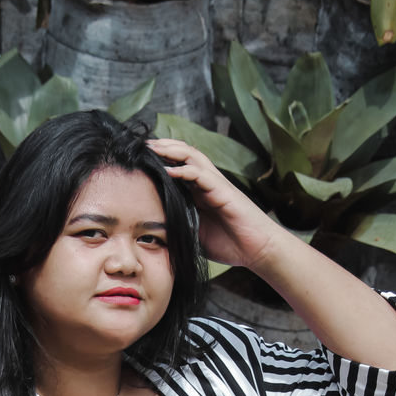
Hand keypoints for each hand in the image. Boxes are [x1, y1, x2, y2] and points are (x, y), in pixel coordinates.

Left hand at [148, 138, 277, 270]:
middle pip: (182, 154)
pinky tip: (168, 170)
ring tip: (151, 148)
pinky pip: (201, 175)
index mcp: (199, 192)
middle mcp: (207, 183)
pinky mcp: (223, 191)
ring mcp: (216, 184)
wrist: (257, 250)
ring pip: (191, 157)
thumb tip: (154, 232)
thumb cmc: (230, 244)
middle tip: (139, 145)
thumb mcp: (195, 235)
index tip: (137, 159)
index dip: (159, 159)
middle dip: (161, 147)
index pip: (176, 166)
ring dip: (171, 150)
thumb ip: (178, 226)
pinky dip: (184, 170)